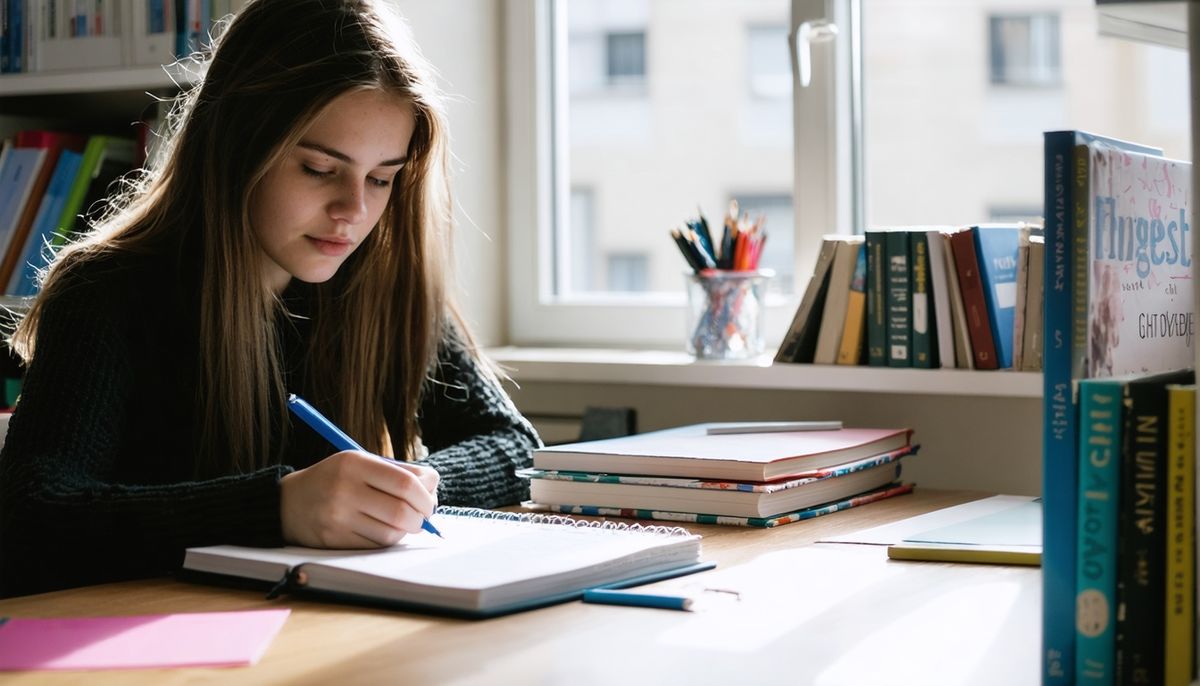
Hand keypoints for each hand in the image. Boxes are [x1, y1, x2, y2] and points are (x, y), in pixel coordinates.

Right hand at [279, 451, 439, 547]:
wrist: (288, 503)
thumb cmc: (336, 480)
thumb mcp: (360, 463)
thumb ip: (397, 472)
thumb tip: (433, 489)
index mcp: (354, 463)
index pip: (406, 483)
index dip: (426, 496)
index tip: (430, 502)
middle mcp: (344, 490)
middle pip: (402, 511)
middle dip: (421, 517)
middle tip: (423, 516)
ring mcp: (337, 518)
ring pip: (392, 533)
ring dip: (405, 530)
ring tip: (402, 522)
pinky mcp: (334, 541)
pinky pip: (375, 546)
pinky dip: (388, 540)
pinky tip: (383, 530)